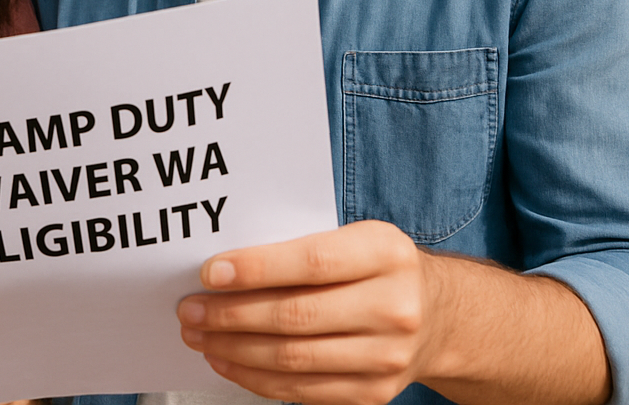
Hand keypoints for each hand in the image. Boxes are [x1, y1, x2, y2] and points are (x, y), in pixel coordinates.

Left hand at [176, 220, 443, 404]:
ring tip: (200, 336)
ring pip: (294, 359)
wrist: (438, 315)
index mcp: (386, 253)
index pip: (312, 263)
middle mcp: (393, 306)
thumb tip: (227, 267)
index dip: (256, 269)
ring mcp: (386, 356)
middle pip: (296, 316)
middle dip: (231, 315)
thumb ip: (303, 246)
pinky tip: (228, 361)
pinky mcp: (374, 392)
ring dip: (234, 349)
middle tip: (190, 310)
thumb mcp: (357, 238)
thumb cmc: (380, 268)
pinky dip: (255, 378)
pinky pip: (302, 390)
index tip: (211, 273)